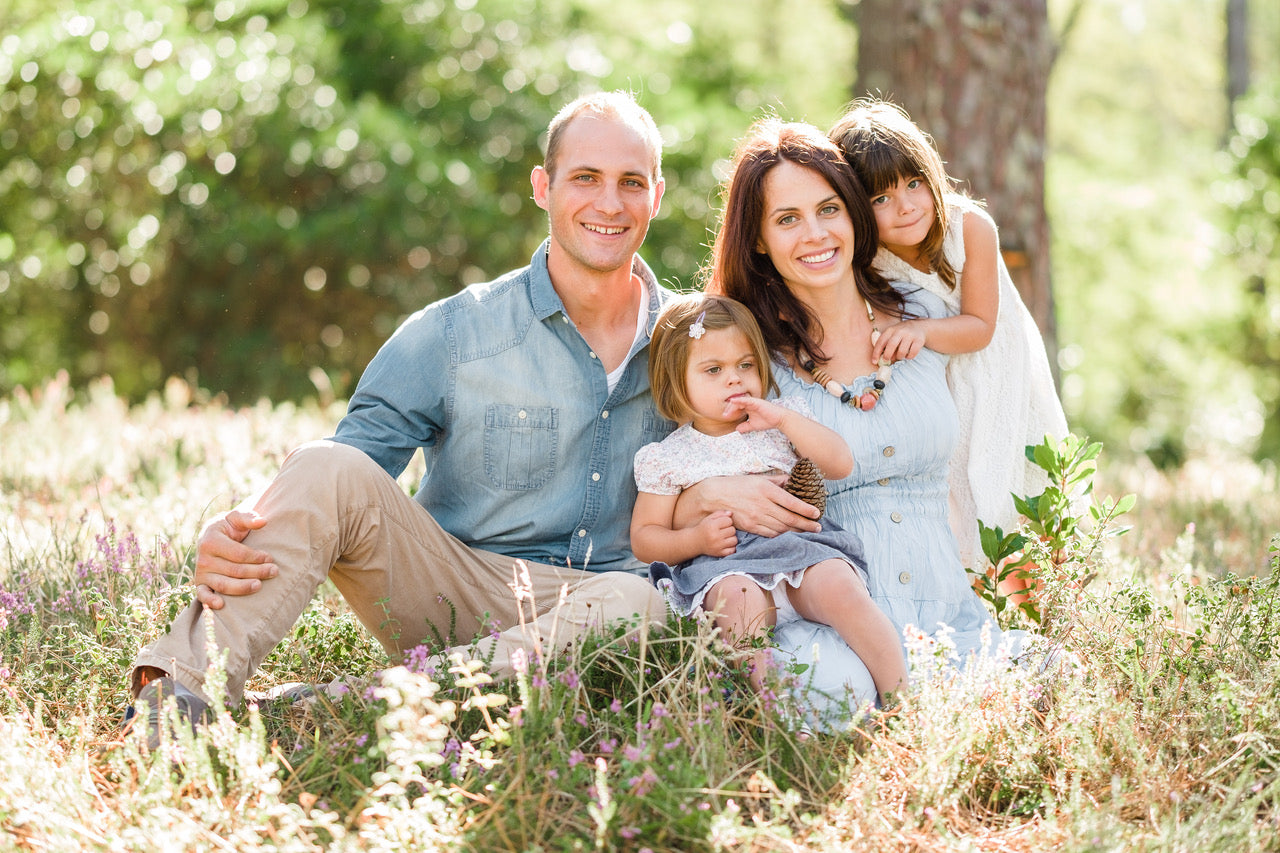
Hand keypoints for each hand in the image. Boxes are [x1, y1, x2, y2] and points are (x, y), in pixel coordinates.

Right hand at [193, 510, 276, 609]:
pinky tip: (222, 605)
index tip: (270, 558)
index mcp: (211, 540)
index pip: (239, 554)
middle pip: (234, 570)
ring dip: (242, 587)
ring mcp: (201, 573)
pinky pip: (202, 595)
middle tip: (274, 571)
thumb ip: (248, 518)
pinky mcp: (201, 584)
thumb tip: (263, 521)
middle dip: (257, 571)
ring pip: (224, 585)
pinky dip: (209, 602)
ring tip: (259, 585)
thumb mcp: (236, 518)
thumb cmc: (228, 528)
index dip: (257, 557)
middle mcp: (203, 558)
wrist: (212, 537)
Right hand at [677, 474, 820, 537]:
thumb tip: (791, 481)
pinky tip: (789, 535)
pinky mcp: (750, 527)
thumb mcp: (757, 478)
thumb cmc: (737, 484)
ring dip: (797, 531)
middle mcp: (763, 505)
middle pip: (789, 518)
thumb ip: (776, 480)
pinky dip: (782, 535)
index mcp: (766, 490)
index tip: (817, 514)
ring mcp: (756, 518)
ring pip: (782, 528)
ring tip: (808, 532)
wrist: (714, 496)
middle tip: (817, 528)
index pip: (791, 502)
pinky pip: (770, 534)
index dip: (806, 510)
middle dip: (806, 524)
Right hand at [697, 510, 738, 556]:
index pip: (729, 521)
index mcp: (712, 526)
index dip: (726, 521)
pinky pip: (733, 550)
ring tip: (725, 537)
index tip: (721, 523)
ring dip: (731, 538)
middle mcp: (715, 536)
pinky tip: (725, 544)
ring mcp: (718, 546)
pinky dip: (731, 546)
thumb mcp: (709, 518)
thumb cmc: (703, 528)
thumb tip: (731, 513)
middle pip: (732, 530)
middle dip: (729, 529)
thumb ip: (720, 513)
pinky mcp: (720, 553)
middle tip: (723, 530)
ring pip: (734, 540)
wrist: (695, 542)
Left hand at [725, 395, 786, 433]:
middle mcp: (749, 403)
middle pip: (736, 403)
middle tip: (724, 416)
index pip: (736, 407)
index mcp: (748, 407)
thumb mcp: (753, 425)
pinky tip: (733, 401)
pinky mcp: (757, 402)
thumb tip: (737, 429)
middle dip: (729, 409)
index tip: (724, 417)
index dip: (730, 412)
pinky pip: (746, 400)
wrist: (779, 420)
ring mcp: (753, 402)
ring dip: (732, 406)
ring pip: (739, 401)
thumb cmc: (768, 420)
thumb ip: (745, 426)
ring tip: (727, 413)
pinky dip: (739, 400)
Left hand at [872, 319, 925, 363]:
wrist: (919, 326)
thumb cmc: (901, 334)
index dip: (876, 353)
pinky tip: (908, 355)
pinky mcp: (919, 340)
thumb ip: (886, 344)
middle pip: (891, 345)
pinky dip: (909, 357)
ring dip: (899, 357)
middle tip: (886, 360)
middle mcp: (900, 331)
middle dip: (887, 355)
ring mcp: (910, 335)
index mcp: (891, 330)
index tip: (874, 361)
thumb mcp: (892, 335)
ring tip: (900, 356)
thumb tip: (881, 359)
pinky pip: (912, 353)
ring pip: (902, 351)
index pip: (881, 342)